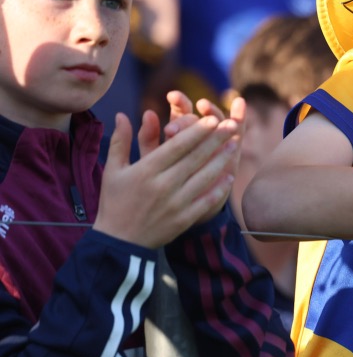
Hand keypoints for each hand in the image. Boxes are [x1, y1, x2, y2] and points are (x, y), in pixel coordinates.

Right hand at [94, 107, 240, 248]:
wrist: (119, 242)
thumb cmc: (114, 202)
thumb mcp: (113, 170)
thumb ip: (121, 141)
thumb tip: (121, 114)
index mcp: (146, 170)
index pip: (177, 146)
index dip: (196, 131)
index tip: (212, 119)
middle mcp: (163, 185)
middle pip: (195, 158)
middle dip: (216, 139)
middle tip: (232, 125)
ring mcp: (175, 203)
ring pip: (204, 177)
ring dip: (221, 159)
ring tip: (234, 144)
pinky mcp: (184, 219)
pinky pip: (206, 200)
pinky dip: (220, 188)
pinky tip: (230, 176)